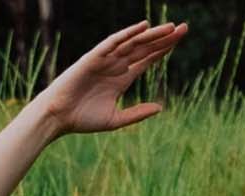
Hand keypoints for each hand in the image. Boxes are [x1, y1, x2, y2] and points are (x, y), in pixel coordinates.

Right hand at [35, 21, 188, 135]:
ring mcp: (106, 60)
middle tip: (185, 28)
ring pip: (134, 43)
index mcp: (122, 78)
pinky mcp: (94, 57)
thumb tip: (161, 107)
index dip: (163, 50)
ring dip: (152, 34)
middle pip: (145, 48)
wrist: (59, 117)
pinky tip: (143, 27)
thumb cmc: (83, 119)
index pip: (147, 59)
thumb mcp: (116, 119)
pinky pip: (114, 42)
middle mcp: (116, 65)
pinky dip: (128, 33)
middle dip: (164, 38)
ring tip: (171, 27)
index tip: (179, 41)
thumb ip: (137, 113)